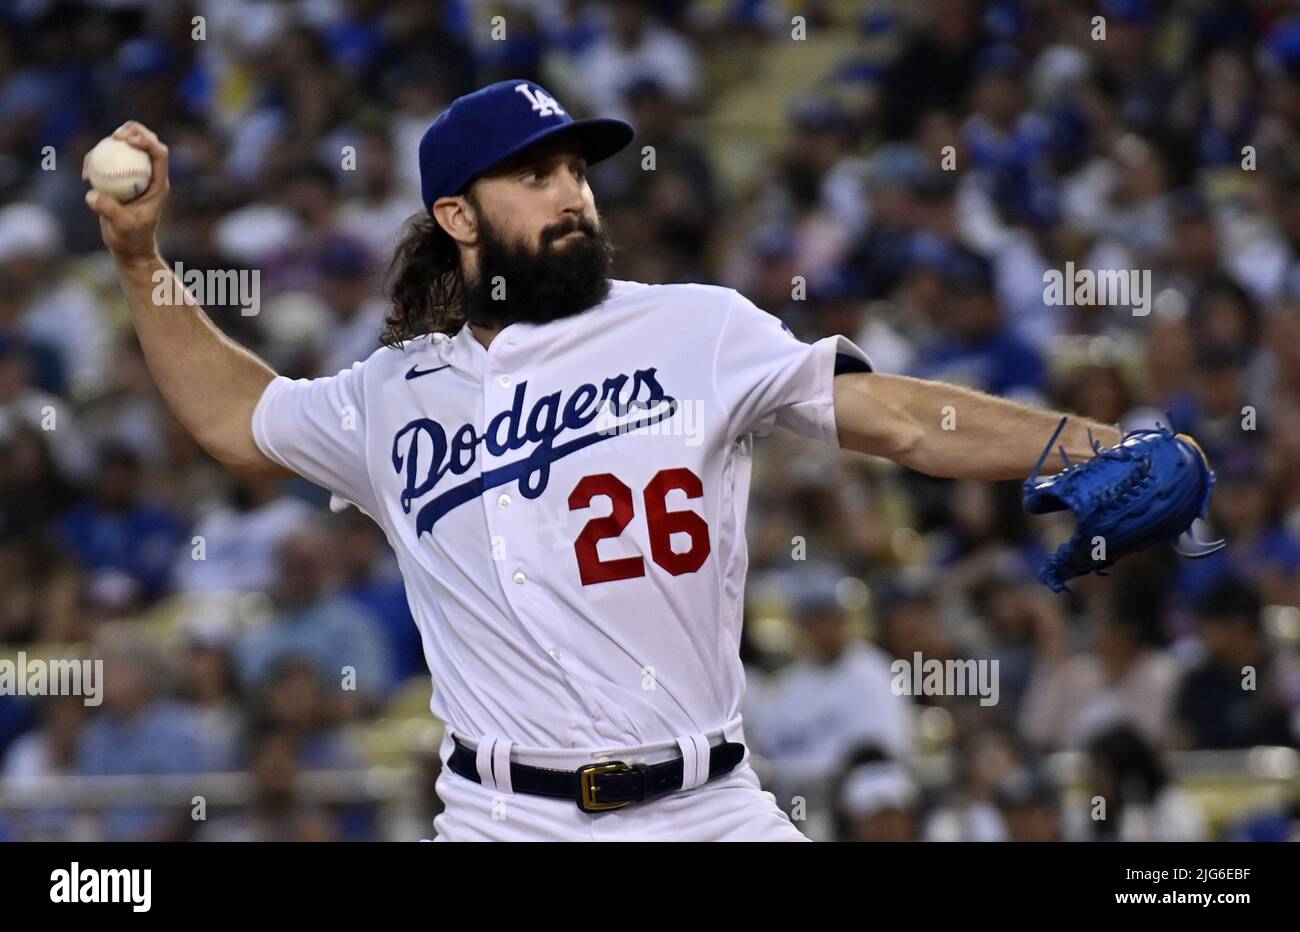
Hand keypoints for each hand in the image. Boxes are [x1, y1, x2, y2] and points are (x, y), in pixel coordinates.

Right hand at [83, 121, 169, 265]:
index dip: (146, 140)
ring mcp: (134, 175)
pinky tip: (86, 174)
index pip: (159, 154)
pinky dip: (96, 162)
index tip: (127, 140)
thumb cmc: (131, 239)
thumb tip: (92, 194)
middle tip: (114, 137)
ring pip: (125, 149)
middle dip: (132, 131)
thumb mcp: (122, 226)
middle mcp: (148, 176)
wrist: (130, 248)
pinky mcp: (120, 179)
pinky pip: (109, 162)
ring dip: (109, 145)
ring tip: (92, 160)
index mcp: (158, 184)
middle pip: (146, 142)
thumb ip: (109, 210)